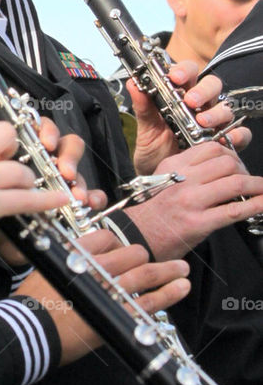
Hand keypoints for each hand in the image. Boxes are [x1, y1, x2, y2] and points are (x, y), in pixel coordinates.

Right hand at [15, 230, 189, 364]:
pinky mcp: (118, 315)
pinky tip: (179, 288)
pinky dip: (167, 294)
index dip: (118, 243)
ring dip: (168, 271)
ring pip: (146, 274)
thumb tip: (84, 259)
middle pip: (130, 253)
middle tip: (155, 263)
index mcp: (76, 254)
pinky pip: (149, 302)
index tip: (124, 252)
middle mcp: (95, 268)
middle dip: (145, 257)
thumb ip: (67, 261)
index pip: (106, 236)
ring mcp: (109, 290)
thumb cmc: (32, 304)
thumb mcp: (45, 270)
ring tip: (181, 270)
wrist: (29, 331)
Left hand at [37, 118, 106, 211]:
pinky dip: (96, 198)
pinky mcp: (79, 196)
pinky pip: (93, 194)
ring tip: (78, 196)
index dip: (49, 131)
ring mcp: (67, 177)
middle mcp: (53, 158)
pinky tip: (93, 204)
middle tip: (67, 174)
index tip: (48, 144)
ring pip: (80, 170)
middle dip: (70, 158)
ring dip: (81, 181)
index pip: (46, 127)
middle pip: (69, 145)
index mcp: (32, 146)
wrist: (5, 217)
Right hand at [126, 140, 262, 260]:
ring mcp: (191, 201)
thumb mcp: (163, 180)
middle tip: (250, 179)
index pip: (211, 148)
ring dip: (258, 185)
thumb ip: (188, 171)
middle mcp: (183, 180)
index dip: (231, 153)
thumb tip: (220, 169)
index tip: (237, 163)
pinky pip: (235, 211)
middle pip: (227, 162)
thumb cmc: (150, 212)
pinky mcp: (199, 223)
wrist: (134, 237)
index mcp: (173, 166)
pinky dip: (257, 205)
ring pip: (236, 183)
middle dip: (245, 169)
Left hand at [130, 62, 248, 173]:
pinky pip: (239, 134)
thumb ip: (142, 106)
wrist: (160, 178)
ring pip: (225, 107)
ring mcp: (214, 123)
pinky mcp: (223, 141)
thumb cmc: (154, 149)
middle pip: (211, 85)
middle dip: (202, 90)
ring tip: (202, 122)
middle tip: (191, 101)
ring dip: (216, 112)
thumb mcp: (146, 128)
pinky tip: (222, 140)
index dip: (184, 70)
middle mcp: (200, 106)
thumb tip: (133, 84)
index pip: (188, 72)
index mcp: (179, 95)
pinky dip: (235, 135)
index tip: (175, 77)